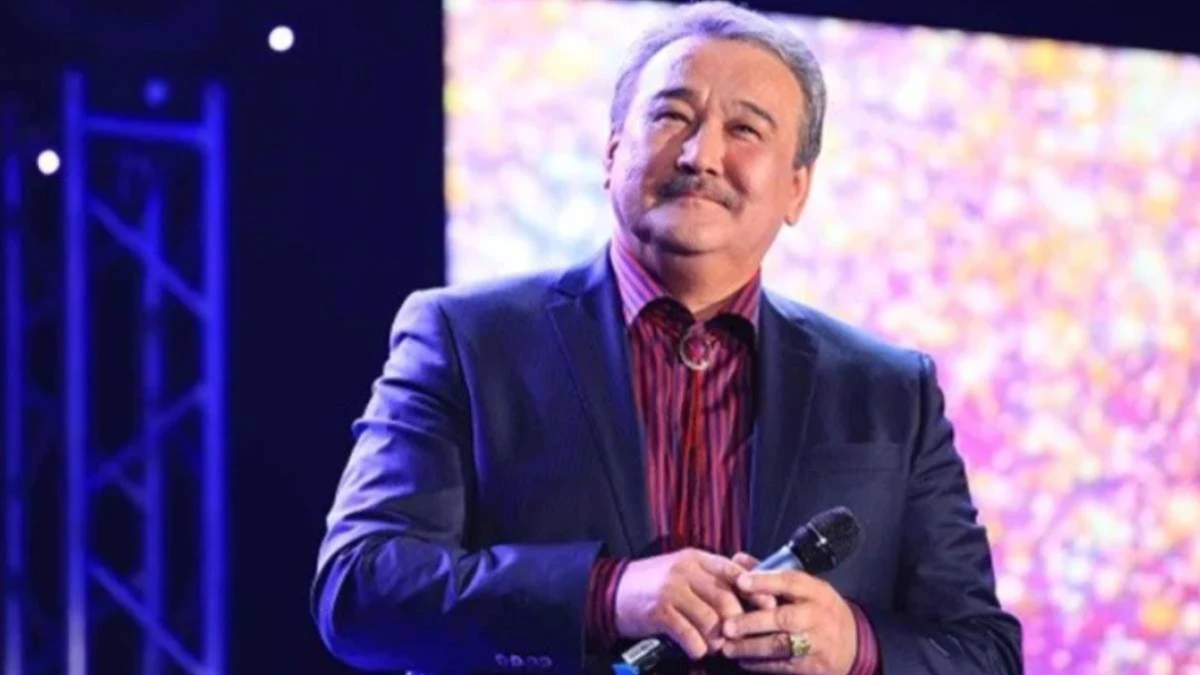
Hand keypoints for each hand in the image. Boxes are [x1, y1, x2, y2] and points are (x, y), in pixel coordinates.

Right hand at [614, 548, 746, 659]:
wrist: (612, 591)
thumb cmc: (655, 584)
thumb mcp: (685, 571)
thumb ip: (713, 576)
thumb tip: (750, 585)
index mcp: (697, 558)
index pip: (734, 571)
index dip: (755, 590)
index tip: (769, 607)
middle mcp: (685, 571)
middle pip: (726, 598)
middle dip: (736, 623)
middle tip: (736, 637)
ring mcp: (671, 590)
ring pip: (711, 619)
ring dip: (717, 639)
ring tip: (715, 646)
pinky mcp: (659, 612)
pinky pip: (689, 635)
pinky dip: (698, 648)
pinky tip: (696, 650)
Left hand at [720, 556, 857, 674]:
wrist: (853, 644)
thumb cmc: (819, 609)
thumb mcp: (805, 588)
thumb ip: (770, 574)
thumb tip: (737, 559)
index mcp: (816, 591)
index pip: (791, 582)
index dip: (765, 581)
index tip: (740, 582)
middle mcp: (818, 616)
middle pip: (784, 618)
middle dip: (753, 622)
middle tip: (727, 626)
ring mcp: (818, 643)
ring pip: (782, 645)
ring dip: (751, 648)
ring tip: (728, 647)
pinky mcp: (814, 667)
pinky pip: (784, 666)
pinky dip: (761, 665)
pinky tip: (743, 661)